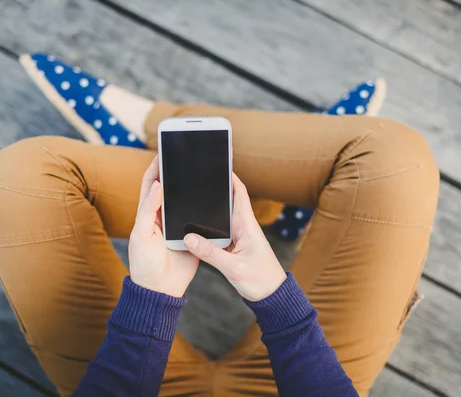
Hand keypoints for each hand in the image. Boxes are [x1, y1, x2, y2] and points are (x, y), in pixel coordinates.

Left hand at [128, 156, 198, 297]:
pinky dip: (207, 207)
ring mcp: (178, 225)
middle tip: (188, 156)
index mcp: (148, 213)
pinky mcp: (192, 235)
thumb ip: (149, 209)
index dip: (156, 166)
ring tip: (203, 171)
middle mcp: (163, 216)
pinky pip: (200, 218)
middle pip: (171, 188)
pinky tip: (214, 197)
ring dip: (193, 188)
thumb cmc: (144, 263)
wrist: (160, 289)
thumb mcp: (142, 234)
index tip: (165, 151)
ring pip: (187, 201)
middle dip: (178, 172)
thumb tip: (158, 184)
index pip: (151, 183)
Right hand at [183, 174, 286, 300]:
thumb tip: (189, 238)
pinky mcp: (233, 246)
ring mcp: (238, 236)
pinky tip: (193, 227)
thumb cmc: (260, 280)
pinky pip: (218, 232)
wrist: (271, 296)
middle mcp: (242, 227)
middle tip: (196, 179)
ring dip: (209, 209)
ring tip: (190, 199)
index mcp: (247, 225)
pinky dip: (206, 227)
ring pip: (221, 217)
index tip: (217, 165)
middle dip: (214, 189)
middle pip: (227, 201)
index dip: (230, 177)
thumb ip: (211, 253)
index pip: (239, 193)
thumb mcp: (234, 267)